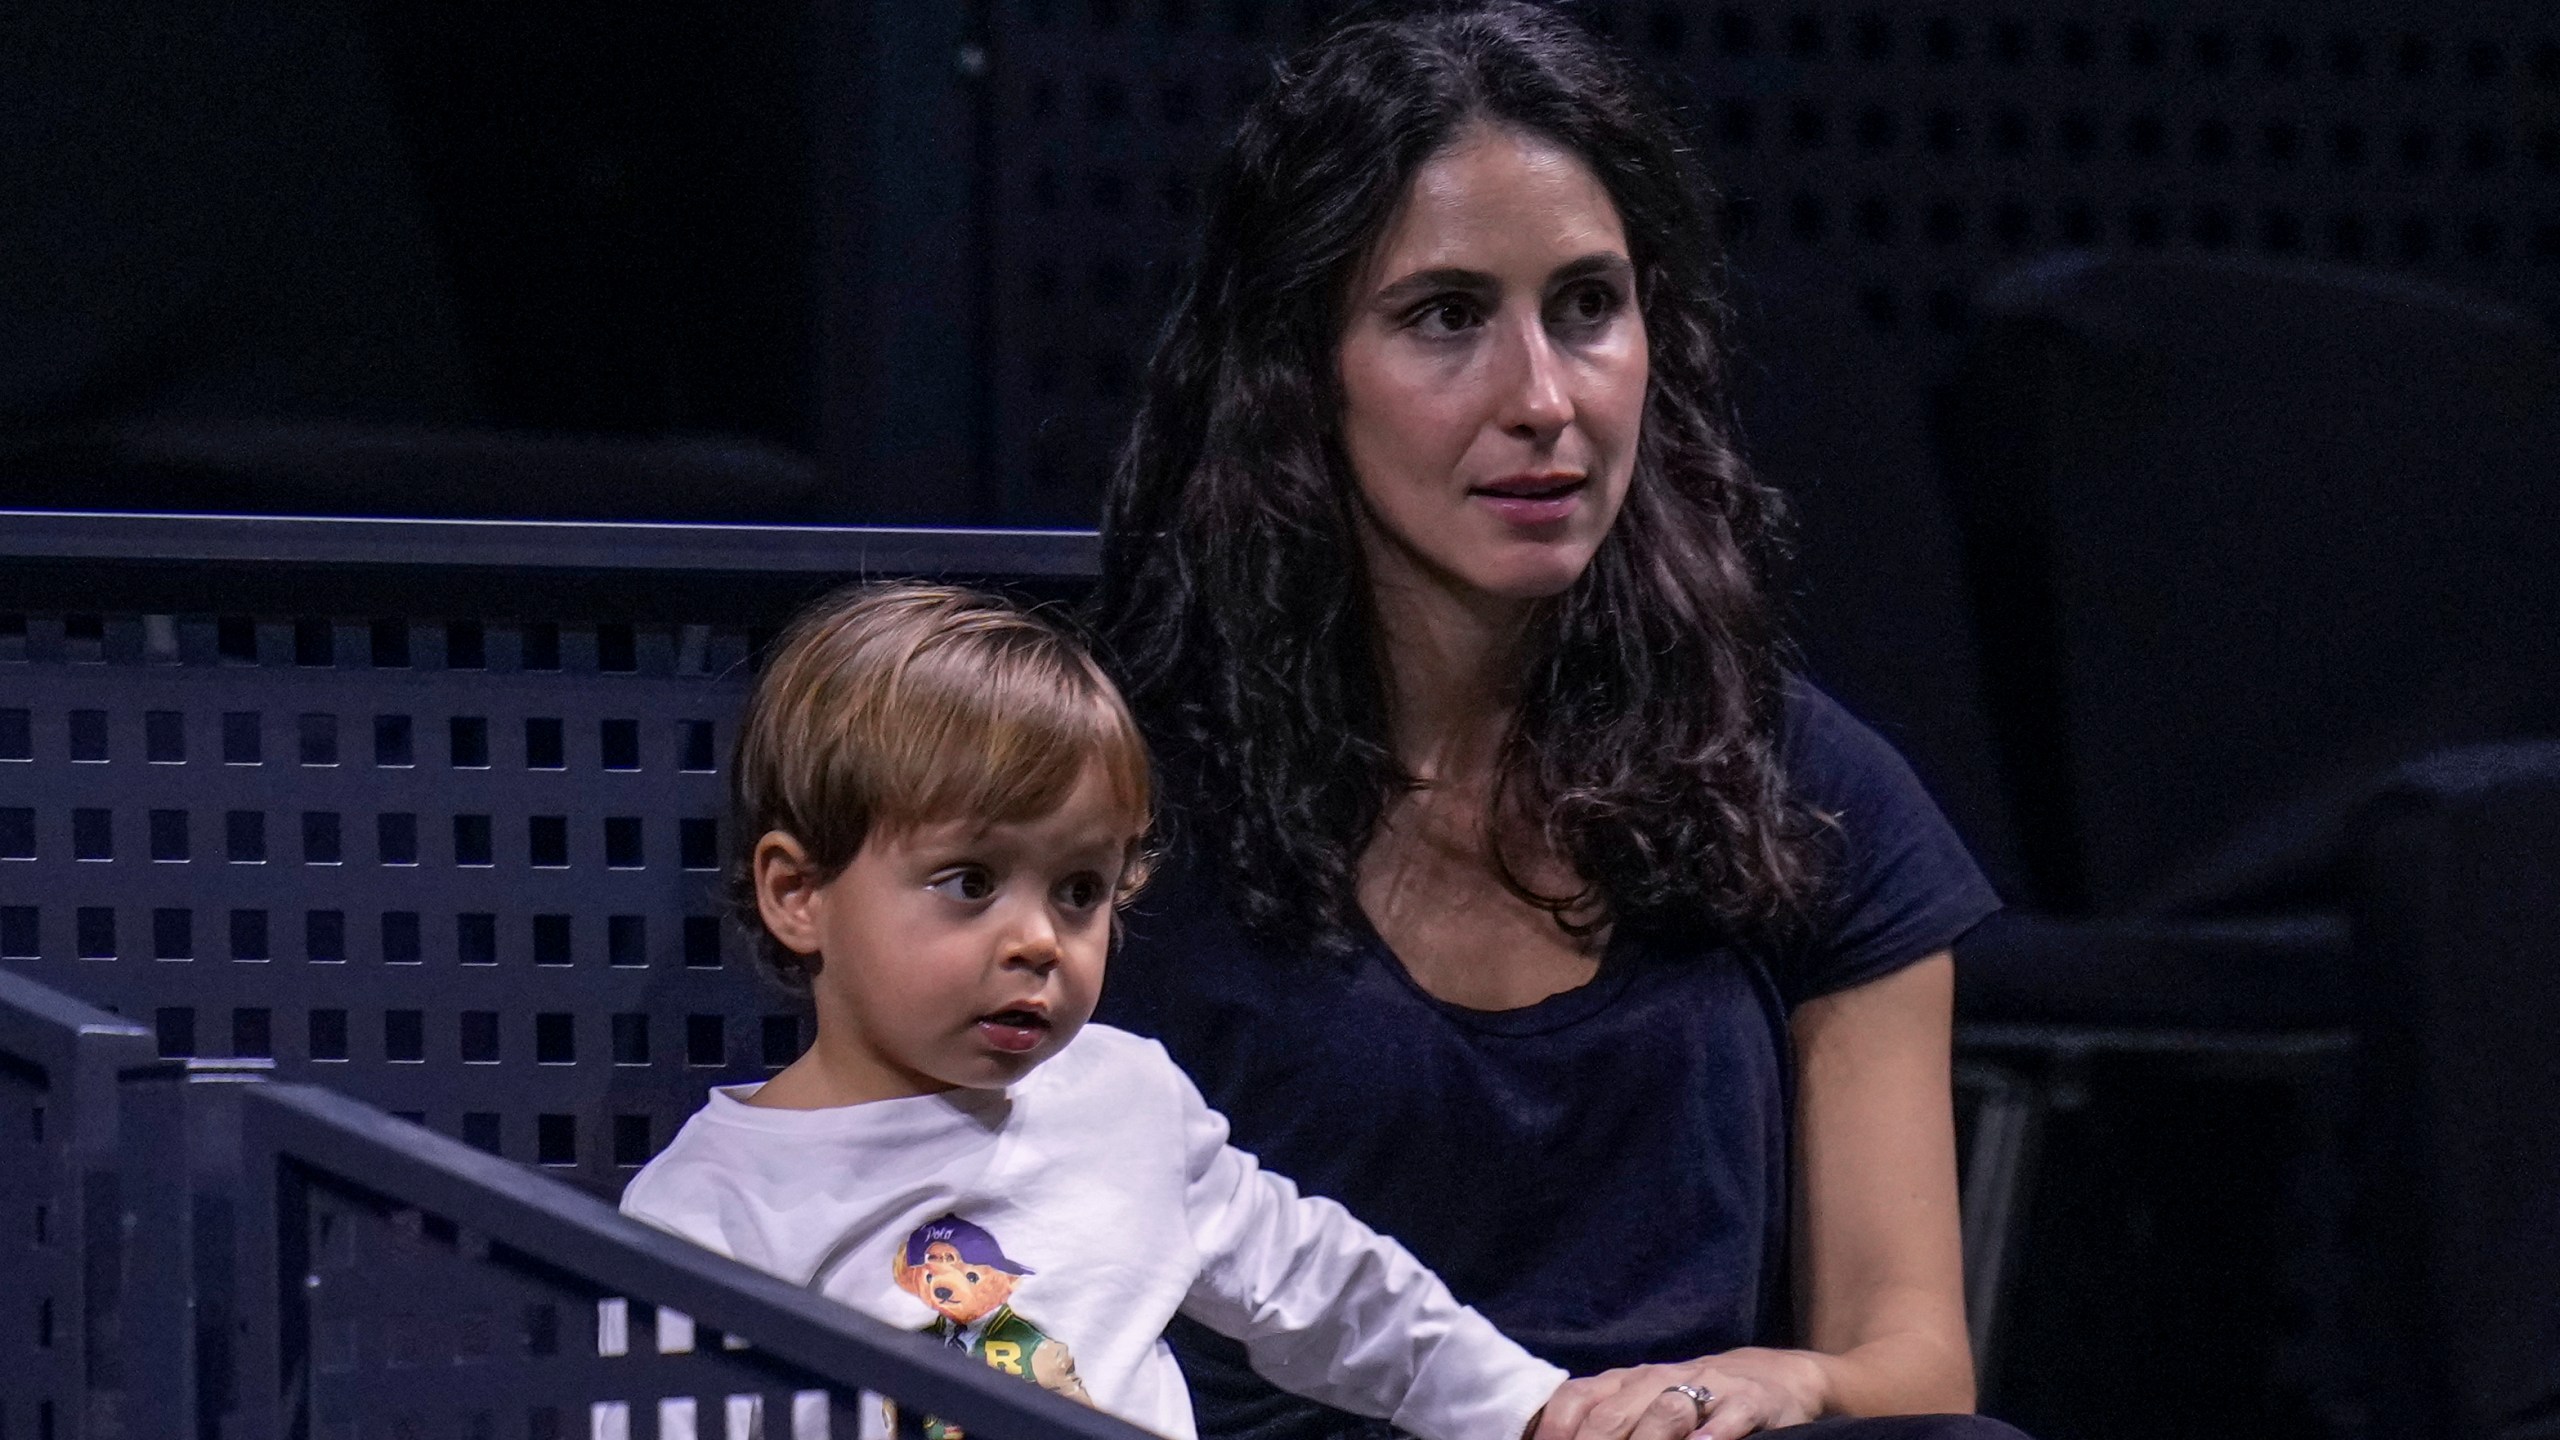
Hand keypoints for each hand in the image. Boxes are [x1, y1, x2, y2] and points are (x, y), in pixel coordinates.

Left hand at [1531, 1349, 1827, 1439]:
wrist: (1767, 1378)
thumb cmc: (1688, 1401)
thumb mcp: (1639, 1404)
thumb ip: (1600, 1421)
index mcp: (1624, 1382)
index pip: (1577, 1398)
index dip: (1554, 1428)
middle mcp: (1657, 1380)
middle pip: (1614, 1411)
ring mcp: (1704, 1387)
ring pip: (1666, 1410)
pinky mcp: (1748, 1402)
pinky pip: (1727, 1417)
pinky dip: (1712, 1435)